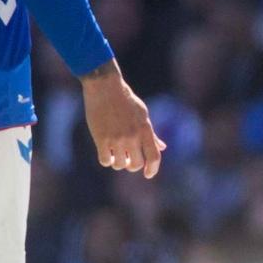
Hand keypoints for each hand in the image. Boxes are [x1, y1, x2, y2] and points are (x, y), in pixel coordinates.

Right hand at [81, 63, 164, 178]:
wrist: (105, 88)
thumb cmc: (126, 100)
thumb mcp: (143, 115)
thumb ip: (151, 134)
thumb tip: (162, 147)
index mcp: (145, 130)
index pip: (154, 156)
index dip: (153, 169)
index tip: (148, 174)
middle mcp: (133, 136)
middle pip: (136, 164)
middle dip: (132, 166)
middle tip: (128, 160)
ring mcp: (117, 138)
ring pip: (119, 164)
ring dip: (118, 163)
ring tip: (116, 155)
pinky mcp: (101, 138)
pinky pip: (105, 160)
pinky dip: (106, 160)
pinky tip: (106, 153)